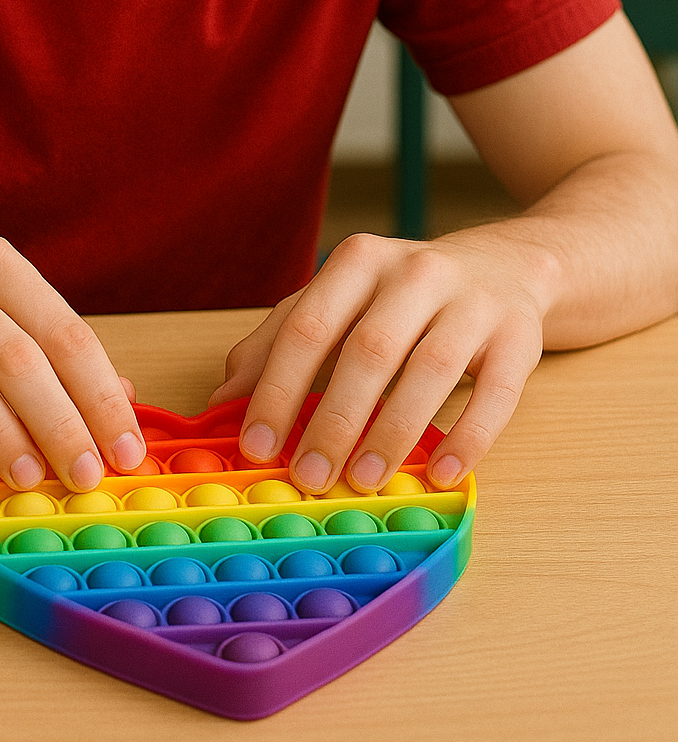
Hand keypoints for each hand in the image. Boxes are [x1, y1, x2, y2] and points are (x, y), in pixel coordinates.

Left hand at [209, 229, 550, 492]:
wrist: (508, 266)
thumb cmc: (403, 297)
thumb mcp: (338, 302)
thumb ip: (279, 342)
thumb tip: (222, 400)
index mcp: (360, 261)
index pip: (309, 326)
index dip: (277, 389)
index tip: (256, 446)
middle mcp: (417, 271)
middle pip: (368, 350)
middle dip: (333, 420)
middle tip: (309, 476)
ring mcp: (473, 302)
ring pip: (430, 371)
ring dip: (393, 433)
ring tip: (365, 480)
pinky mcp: (519, 336)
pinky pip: (496, 392)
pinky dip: (468, 437)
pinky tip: (442, 472)